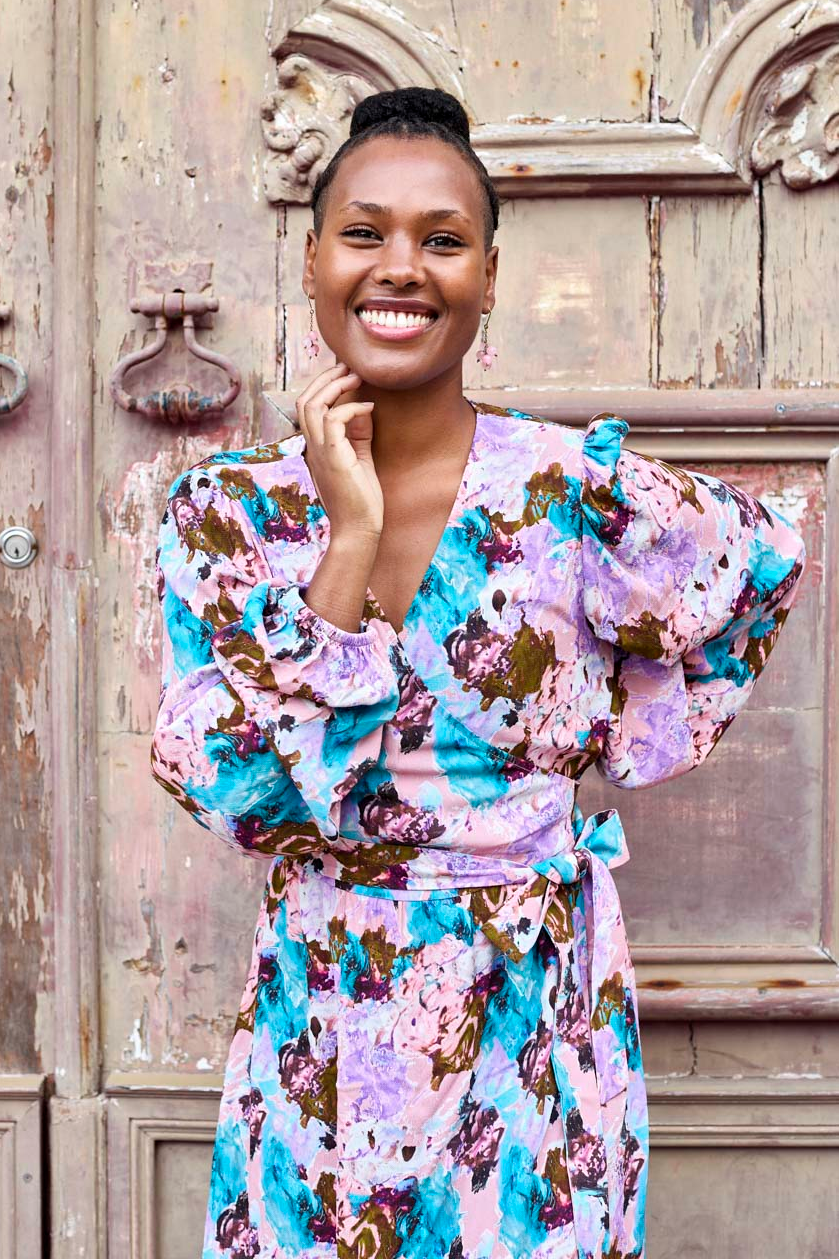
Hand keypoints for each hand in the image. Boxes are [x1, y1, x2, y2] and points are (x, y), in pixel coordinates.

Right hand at [296, 362, 382, 539]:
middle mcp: (313, 447)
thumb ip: (358, 433)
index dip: (324, 386)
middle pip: (304, 400)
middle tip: (349, 367)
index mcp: (316, 447)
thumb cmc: (361, 499)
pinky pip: (333, 421)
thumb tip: (363, 406)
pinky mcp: (334, 459)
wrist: (358, 530)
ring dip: (334, 386)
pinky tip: (369, 408)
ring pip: (311, 406)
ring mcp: (320, 453)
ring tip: (355, 377)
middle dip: (326, 378)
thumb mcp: (360, 458)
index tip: (346, 374)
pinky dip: (351, 408)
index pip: (308, 408)